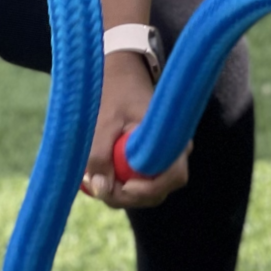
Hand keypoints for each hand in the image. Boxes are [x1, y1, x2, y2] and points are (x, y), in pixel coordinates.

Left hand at [82, 52, 189, 210]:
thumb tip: (99, 188)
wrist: (121, 74)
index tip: (123, 187)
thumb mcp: (104, 121)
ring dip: (121, 191)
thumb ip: (100, 154)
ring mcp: (164, 159)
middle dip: (128, 196)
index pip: (172, 177)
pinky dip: (120, 182)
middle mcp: (175, 153)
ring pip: (146, 190)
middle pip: (158, 191)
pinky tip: (101, 171)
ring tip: (96, 176)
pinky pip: (139, 182)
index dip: (148, 190)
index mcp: (172, 139)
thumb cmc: (115, 93)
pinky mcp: (151, 162)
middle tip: (98, 186)